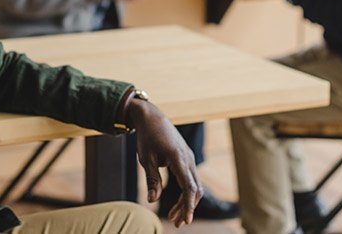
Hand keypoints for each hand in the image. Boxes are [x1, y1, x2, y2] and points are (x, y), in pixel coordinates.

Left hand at [126, 99, 203, 226]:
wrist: (152, 117)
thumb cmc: (147, 137)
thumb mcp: (146, 159)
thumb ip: (152, 180)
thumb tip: (152, 200)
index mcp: (178, 157)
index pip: (189, 187)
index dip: (188, 205)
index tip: (185, 220)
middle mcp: (188, 158)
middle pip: (195, 189)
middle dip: (187, 207)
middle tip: (176, 224)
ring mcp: (189, 157)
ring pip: (195, 184)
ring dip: (186, 201)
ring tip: (174, 216)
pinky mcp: (186, 158)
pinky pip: (191, 178)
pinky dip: (186, 192)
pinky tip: (176, 202)